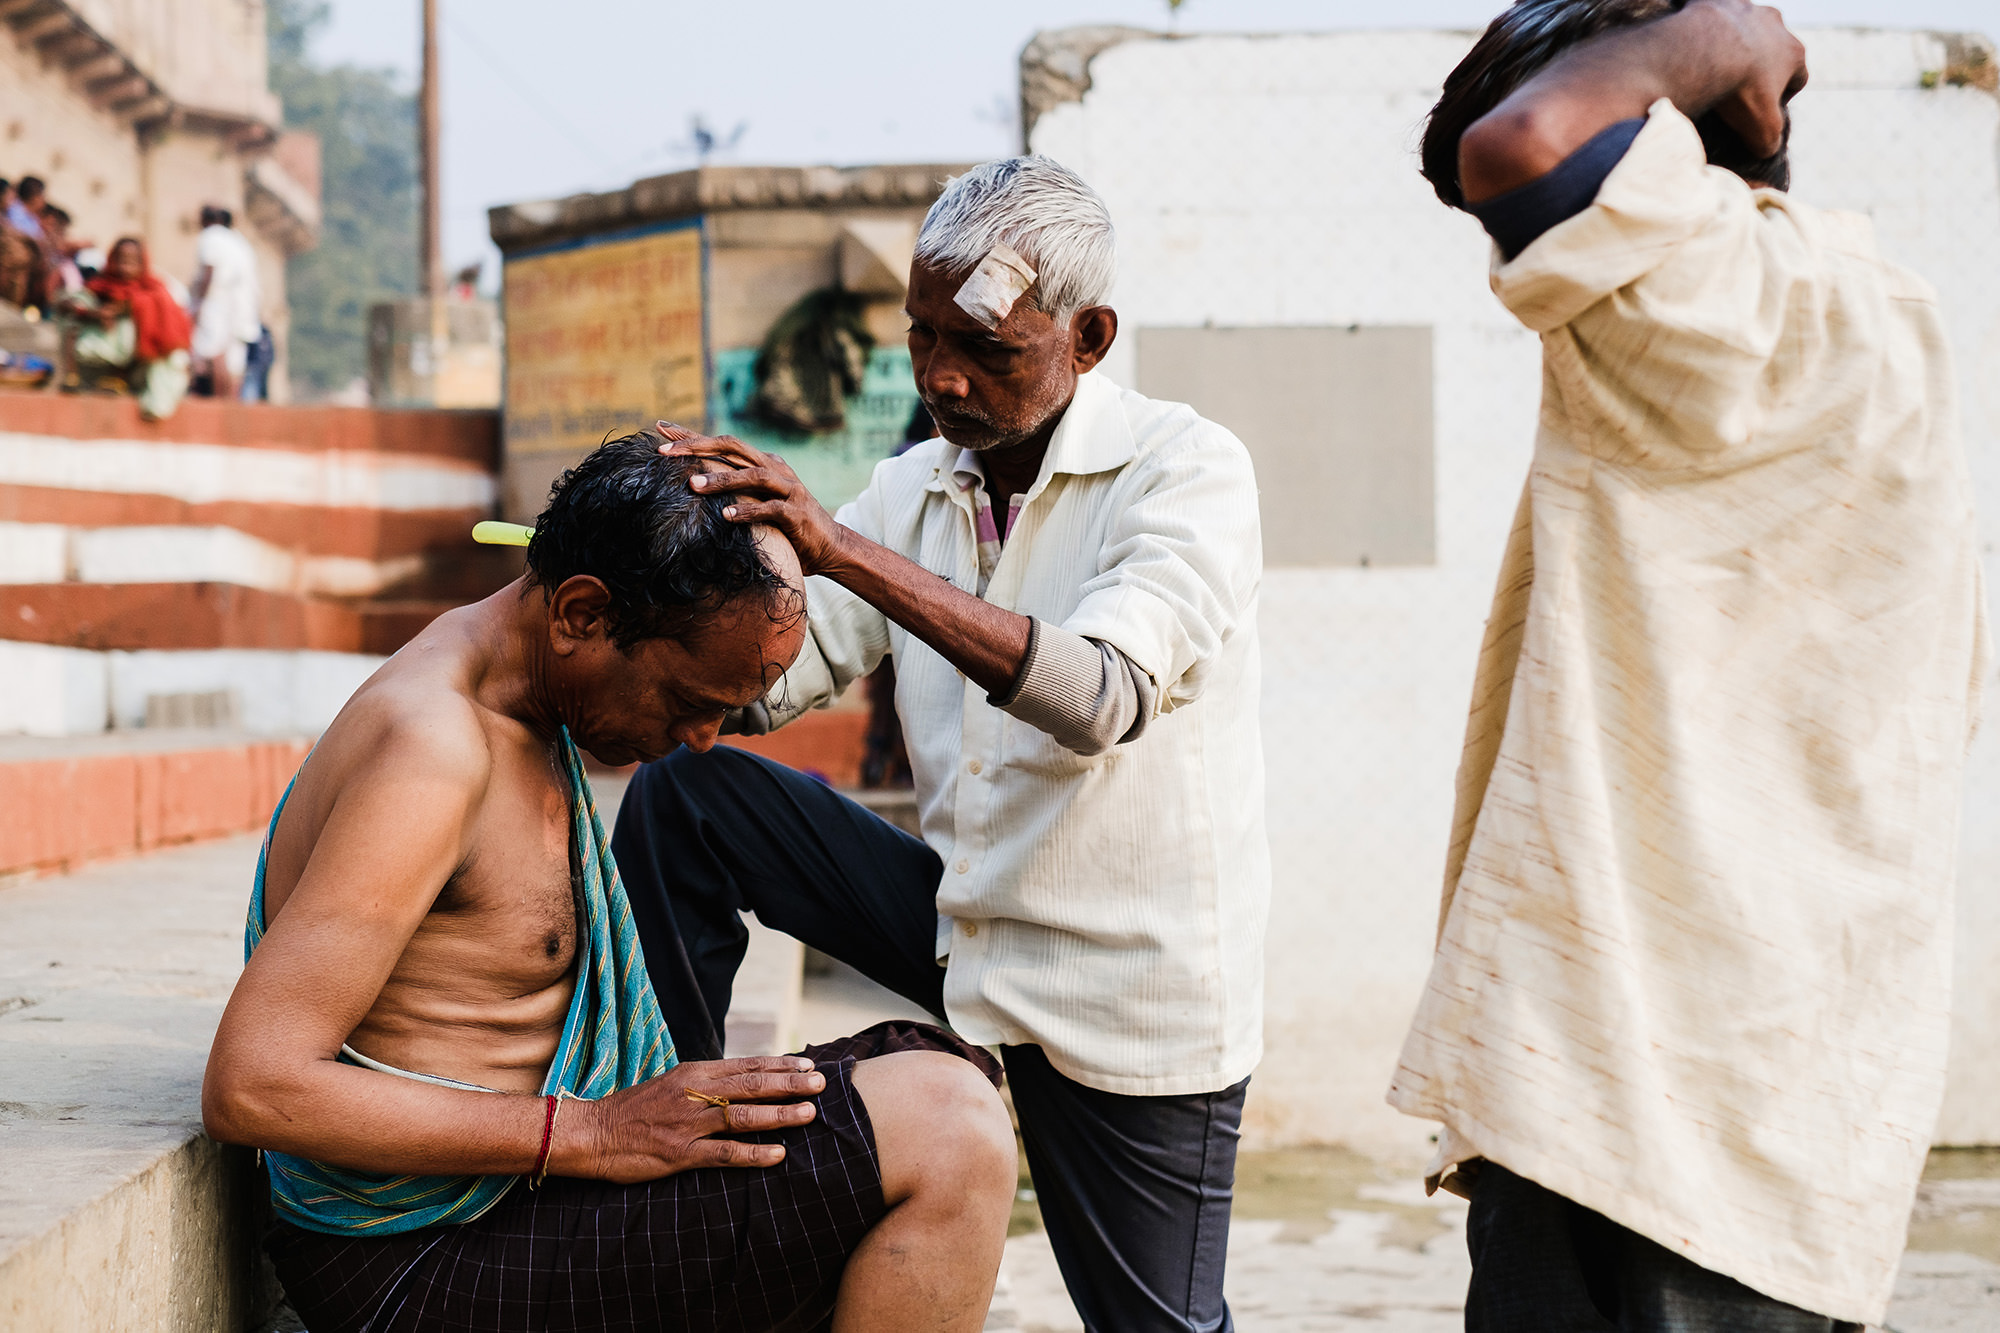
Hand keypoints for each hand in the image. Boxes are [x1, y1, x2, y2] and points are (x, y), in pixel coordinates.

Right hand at [562, 1055, 825, 1183]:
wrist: (591, 1132)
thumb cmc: (633, 1109)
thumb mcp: (671, 1083)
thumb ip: (705, 1082)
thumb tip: (742, 1079)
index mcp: (693, 1074)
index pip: (746, 1065)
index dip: (780, 1065)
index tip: (808, 1064)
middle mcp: (694, 1094)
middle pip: (751, 1085)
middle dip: (790, 1084)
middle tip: (820, 1083)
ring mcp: (688, 1124)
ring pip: (743, 1116)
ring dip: (780, 1115)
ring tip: (809, 1113)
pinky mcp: (679, 1153)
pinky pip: (724, 1154)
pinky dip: (753, 1154)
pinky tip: (778, 1155)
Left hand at [655, 424, 848, 575]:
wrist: (828, 545)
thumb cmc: (784, 524)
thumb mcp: (755, 501)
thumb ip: (731, 490)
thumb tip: (688, 487)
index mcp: (761, 462)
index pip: (721, 443)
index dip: (691, 434)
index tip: (659, 428)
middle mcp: (774, 468)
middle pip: (732, 447)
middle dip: (698, 447)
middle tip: (665, 451)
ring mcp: (787, 488)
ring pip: (751, 475)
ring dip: (721, 479)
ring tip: (693, 485)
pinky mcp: (796, 513)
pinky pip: (770, 508)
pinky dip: (748, 511)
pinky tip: (726, 516)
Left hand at [1698, 0, 1808, 156]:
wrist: (1704, 52)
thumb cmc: (1738, 90)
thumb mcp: (1760, 127)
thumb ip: (1770, 140)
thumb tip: (1767, 151)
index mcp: (1793, 52)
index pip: (1798, 77)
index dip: (1784, 96)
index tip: (1764, 110)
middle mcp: (1775, 24)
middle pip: (1772, 49)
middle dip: (1759, 68)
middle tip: (1736, 88)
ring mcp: (1745, 9)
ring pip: (1743, 30)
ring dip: (1732, 46)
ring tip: (1711, 68)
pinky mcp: (1716, 2)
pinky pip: (1711, 13)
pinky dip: (1704, 29)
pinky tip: (1690, 46)